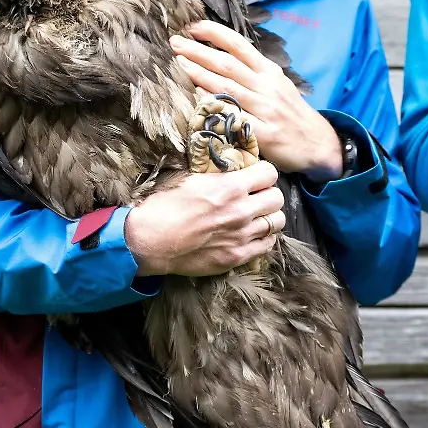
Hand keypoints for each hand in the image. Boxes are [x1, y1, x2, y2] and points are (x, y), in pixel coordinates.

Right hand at [124, 161, 285, 276]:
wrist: (149, 241)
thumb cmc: (164, 207)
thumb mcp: (191, 179)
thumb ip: (219, 176)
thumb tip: (235, 170)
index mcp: (230, 187)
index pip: (270, 173)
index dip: (264, 174)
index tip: (257, 177)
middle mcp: (241, 211)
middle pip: (277, 198)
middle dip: (269, 194)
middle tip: (258, 197)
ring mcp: (241, 235)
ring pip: (277, 222)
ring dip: (269, 216)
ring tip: (257, 216)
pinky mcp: (237, 256)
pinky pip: (268, 244)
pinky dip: (264, 237)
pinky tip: (252, 233)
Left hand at [171, 22, 342, 182]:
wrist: (318, 144)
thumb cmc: (291, 114)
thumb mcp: (279, 85)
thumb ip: (254, 72)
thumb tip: (222, 56)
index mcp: (269, 72)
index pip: (240, 45)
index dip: (215, 33)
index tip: (193, 27)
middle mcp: (267, 87)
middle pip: (228, 64)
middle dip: (198, 51)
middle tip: (174, 43)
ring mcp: (266, 110)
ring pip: (228, 87)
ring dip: (200, 74)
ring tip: (179, 63)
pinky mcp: (264, 134)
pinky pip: (235, 117)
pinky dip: (216, 106)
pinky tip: (198, 98)